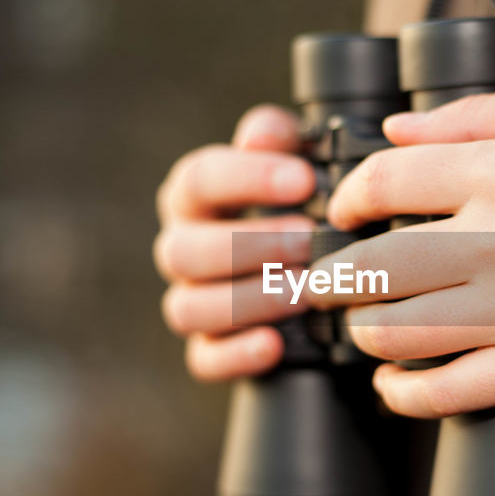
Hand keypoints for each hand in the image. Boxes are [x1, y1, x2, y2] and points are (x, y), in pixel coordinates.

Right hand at [154, 105, 315, 379]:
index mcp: (193, 198)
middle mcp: (181, 249)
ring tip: (305, 290)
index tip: (305, 179)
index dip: (249, 178)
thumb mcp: (292, 160)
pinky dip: (237, 355)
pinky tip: (275, 344)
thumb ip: (277, 138)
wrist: (313, 264)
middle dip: (253, 245)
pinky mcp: (209, 348)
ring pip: (189, 308)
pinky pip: (205, 360)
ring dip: (249, 299)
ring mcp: (191, 301)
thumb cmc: (297, 203)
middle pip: (187, 251)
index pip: (198, 180)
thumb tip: (264, 136)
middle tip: (311, 240)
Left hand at [304, 91, 494, 418]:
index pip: (382, 184)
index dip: (348, 197)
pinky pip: (451, 393)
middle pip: (369, 268)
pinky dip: (407, 395)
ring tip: (366, 322)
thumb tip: (393, 129)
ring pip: (395, 334)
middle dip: (331, 277)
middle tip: (327, 280)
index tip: (347, 210)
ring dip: (363, 331)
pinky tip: (395, 384)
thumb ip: (472, 115)